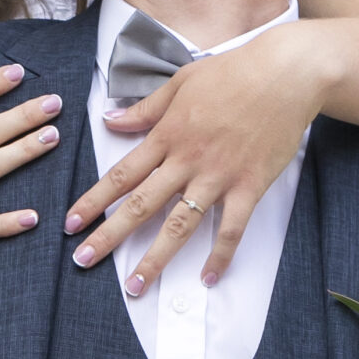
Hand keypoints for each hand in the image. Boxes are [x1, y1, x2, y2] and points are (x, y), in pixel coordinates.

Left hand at [64, 19, 337, 291]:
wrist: (287, 72)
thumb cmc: (234, 72)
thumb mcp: (181, 82)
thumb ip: (145, 109)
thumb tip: (110, 120)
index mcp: (167, 135)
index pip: (122, 174)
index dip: (94, 200)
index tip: (72, 222)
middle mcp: (187, 160)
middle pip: (140, 205)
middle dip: (109, 236)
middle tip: (83, 261)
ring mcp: (218, 176)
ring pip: (180, 225)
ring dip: (155, 259)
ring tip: (136, 287)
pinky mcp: (250, 186)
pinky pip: (232, 228)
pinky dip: (220, 255)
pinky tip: (208, 278)